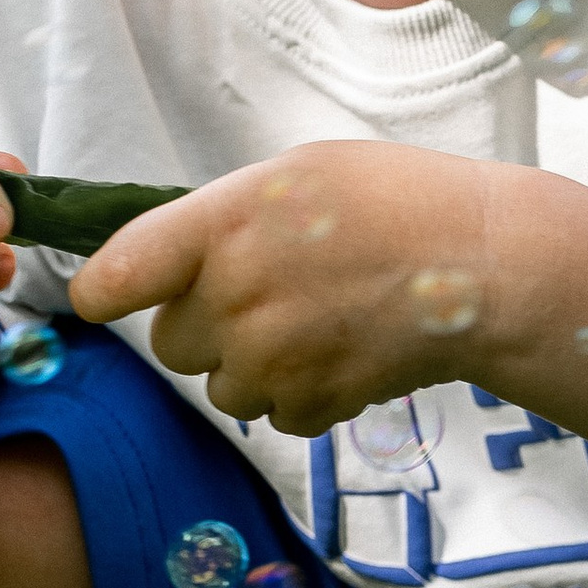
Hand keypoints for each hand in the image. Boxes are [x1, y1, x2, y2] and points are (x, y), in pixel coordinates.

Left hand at [70, 141, 503, 432]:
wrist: (486, 265)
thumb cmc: (397, 201)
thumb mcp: (298, 171)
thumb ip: (226, 216)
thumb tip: (175, 261)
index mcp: (224, 223)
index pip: (119, 275)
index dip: (101, 292)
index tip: (101, 299)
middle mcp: (236, 295)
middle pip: (170, 342)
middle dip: (205, 326)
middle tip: (266, 296)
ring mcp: (273, 357)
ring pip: (221, 387)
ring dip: (253, 366)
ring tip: (314, 326)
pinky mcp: (313, 404)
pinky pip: (275, 416)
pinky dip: (301, 395)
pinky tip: (342, 354)